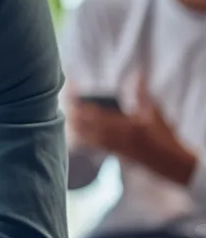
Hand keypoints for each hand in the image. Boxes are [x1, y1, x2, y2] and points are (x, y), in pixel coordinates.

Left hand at [66, 75, 196, 184]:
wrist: (173, 163)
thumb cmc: (165, 136)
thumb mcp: (155, 112)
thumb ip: (142, 93)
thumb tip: (139, 73)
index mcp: (128, 125)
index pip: (97, 112)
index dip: (81, 103)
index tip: (72, 93)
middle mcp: (119, 137)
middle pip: (88, 126)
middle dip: (74, 114)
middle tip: (64, 104)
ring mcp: (116, 147)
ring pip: (88, 137)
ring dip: (76, 127)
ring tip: (67, 116)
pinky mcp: (117, 155)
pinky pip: (95, 147)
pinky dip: (83, 140)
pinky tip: (75, 134)